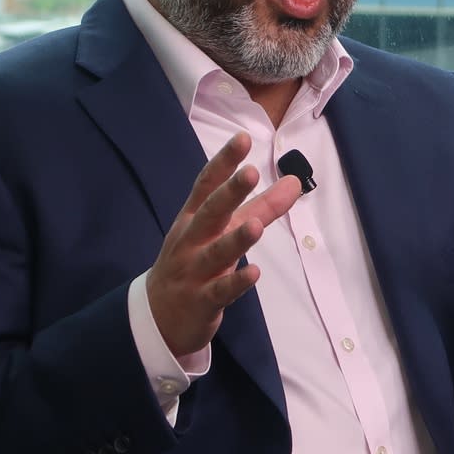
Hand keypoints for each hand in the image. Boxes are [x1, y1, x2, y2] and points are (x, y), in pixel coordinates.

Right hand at [147, 132, 302, 355]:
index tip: (242, 137)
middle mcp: (191, 241)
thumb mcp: (223, 231)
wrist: (158, 316)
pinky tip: (254, 273)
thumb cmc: (195, 262)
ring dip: (235, 239)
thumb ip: (261, 207)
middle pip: (210, 213)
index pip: (207, 185)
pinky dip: (236, 282)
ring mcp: (193, 271)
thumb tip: (295, 182)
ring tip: (255, 226)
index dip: (224, 162)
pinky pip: (220, 291)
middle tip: (250, 171)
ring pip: (215, 253)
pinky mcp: (201, 301)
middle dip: (228, 192)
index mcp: (194, 219)